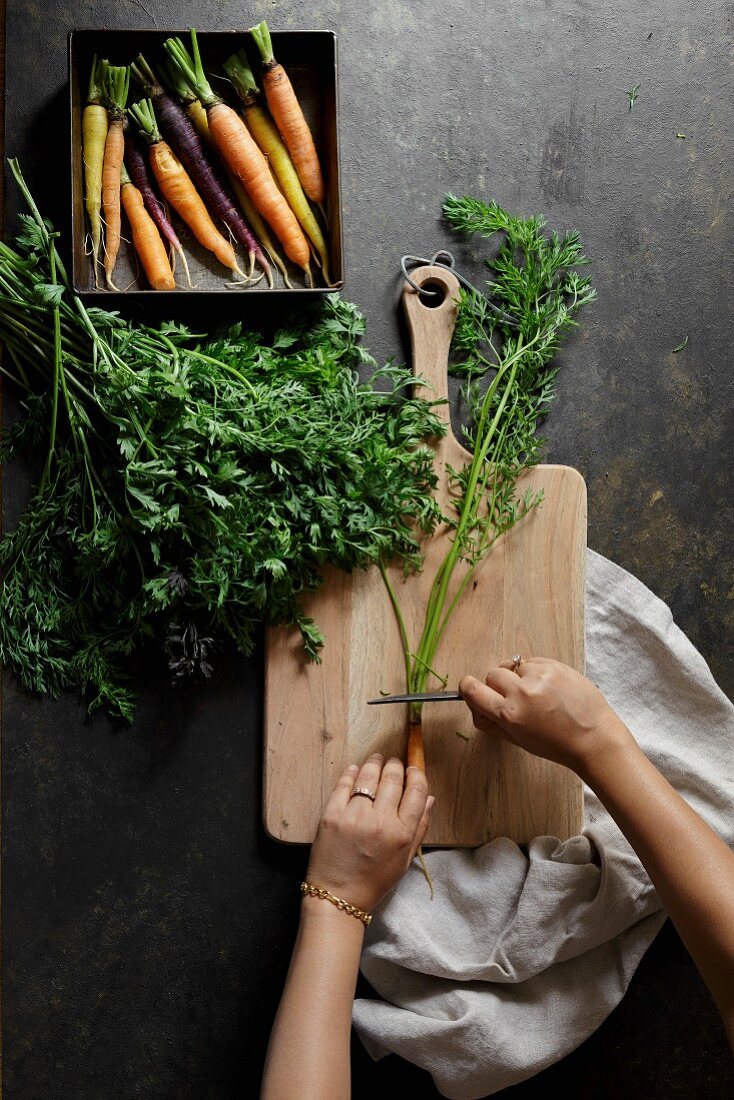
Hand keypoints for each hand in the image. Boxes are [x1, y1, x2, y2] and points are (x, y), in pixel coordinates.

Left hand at [305, 754, 433, 912]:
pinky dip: (351, 772)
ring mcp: (354, 816)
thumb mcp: (405, 859)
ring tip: (376, 759)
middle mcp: (380, 821)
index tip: (413, 769)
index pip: (416, 791)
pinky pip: (344, 784)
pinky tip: (355, 769)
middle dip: (396, 765)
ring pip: (368, 776)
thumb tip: (430, 798)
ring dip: (375, 763)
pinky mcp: (331, 814)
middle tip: (394, 762)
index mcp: (402, 833)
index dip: (417, 774)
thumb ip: (420, 828)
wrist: (338, 897)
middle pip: (393, 778)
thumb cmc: (375, 881)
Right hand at [459, 657, 633, 775]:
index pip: (472, 690)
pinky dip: (535, 673)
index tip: (472, 690)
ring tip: (537, 694)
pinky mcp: (555, 665)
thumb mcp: (518, 741)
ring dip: (518, 678)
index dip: (468, 689)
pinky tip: (548, 688)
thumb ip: (492, 723)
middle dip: (497, 686)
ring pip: (513, 667)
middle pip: (491, 675)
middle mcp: (521, 692)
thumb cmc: (556, 745)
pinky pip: (532, 662)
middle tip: (513, 698)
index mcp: (508, 714)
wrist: (594, 738)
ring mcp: (539, 675)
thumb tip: (477, 706)